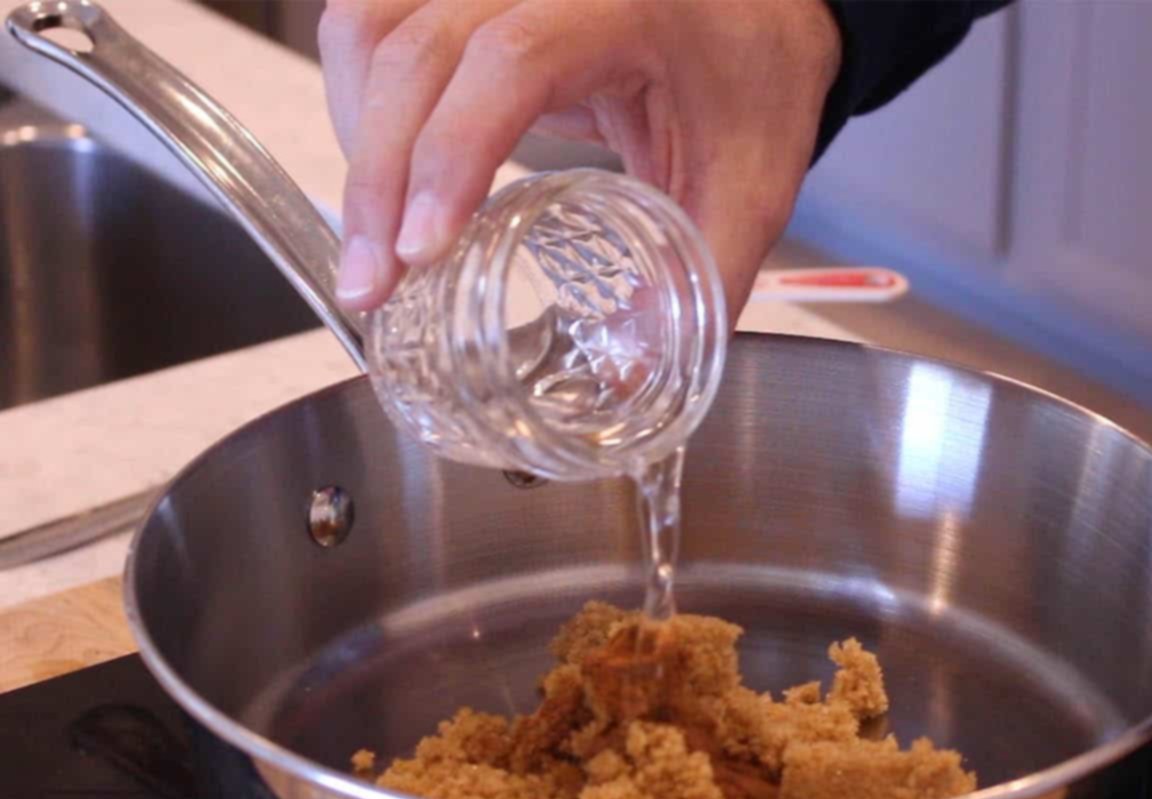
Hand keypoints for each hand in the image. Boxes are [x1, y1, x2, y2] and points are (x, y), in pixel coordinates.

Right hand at [319, 0, 841, 322]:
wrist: (758, 10)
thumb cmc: (757, 78)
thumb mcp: (750, 182)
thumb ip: (700, 274)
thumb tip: (631, 373)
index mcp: (623, 7)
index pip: (510, 59)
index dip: (452, 152)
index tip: (424, 250)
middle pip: (412, 48)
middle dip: (378, 177)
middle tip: (375, 286)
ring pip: (369, 28)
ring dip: (357, 139)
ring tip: (379, 241)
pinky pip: (375, 27)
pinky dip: (362, 106)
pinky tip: (390, 180)